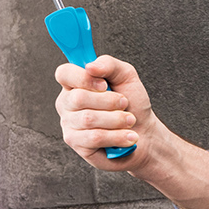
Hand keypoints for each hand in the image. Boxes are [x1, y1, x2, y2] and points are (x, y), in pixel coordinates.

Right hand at [54, 54, 155, 169]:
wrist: (144, 133)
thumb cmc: (132, 104)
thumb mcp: (126, 76)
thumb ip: (109, 64)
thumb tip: (90, 66)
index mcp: (75, 84)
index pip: (63, 73)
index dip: (83, 78)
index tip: (104, 84)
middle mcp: (67, 103)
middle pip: (78, 98)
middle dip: (110, 101)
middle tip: (124, 103)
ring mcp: (69, 124)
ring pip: (88, 119)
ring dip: (117, 119)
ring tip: (130, 121)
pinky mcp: (77, 143)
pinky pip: (95, 137)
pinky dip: (117, 136)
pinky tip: (127, 136)